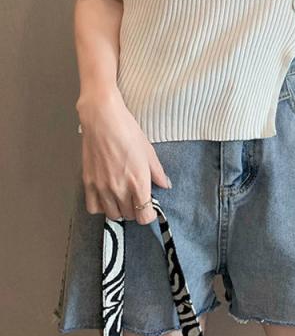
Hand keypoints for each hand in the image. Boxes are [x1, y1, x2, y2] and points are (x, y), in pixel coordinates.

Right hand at [77, 87, 171, 224]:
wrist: (103, 120)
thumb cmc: (128, 132)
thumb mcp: (149, 151)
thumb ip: (158, 172)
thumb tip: (165, 185)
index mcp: (138, 182)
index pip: (144, 215)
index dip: (149, 215)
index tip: (150, 209)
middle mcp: (120, 189)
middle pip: (129, 216)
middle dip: (136, 210)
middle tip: (138, 198)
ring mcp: (102, 188)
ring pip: (112, 215)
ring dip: (120, 210)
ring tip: (123, 198)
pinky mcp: (88, 183)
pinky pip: (94, 208)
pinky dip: (102, 206)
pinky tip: (107, 196)